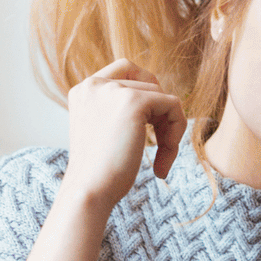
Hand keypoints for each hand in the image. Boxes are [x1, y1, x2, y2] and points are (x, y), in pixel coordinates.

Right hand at [62, 59, 185, 208]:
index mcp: (84, 90)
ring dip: (170, 129)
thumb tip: (162, 99)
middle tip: (160, 146)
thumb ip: (120, 110)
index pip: (126, 69)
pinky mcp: (133, 102)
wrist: (89, 191)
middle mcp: (95, 84)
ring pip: (163, 97)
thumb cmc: (99, 173)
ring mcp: (113, 90)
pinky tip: (164, 161)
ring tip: (161, 161)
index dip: (147, 92)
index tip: (150, 125)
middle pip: (149, 82)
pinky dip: (176, 132)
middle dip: (161, 115)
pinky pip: (173, 106)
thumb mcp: (104, 131)